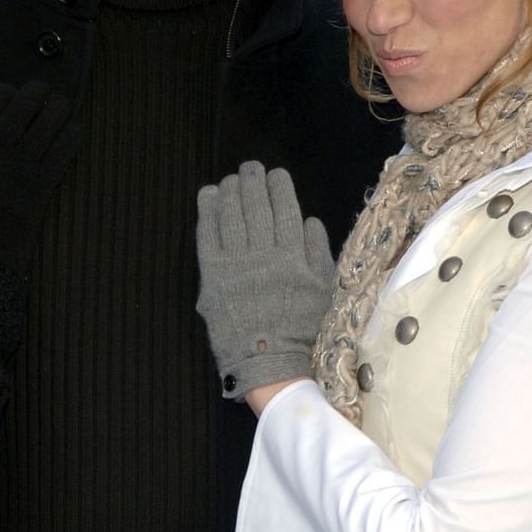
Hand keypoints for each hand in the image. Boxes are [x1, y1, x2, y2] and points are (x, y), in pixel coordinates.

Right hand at [0, 80, 81, 270]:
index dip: (9, 93)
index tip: (13, 96)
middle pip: (29, 100)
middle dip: (39, 94)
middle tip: (43, 95)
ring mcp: (25, 162)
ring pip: (53, 117)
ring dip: (59, 109)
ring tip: (60, 109)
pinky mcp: (45, 182)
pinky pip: (67, 146)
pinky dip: (73, 133)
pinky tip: (74, 130)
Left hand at [194, 162, 333, 400]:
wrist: (269, 363)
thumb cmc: (301, 329)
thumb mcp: (324, 291)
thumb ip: (318, 253)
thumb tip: (311, 221)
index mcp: (294, 257)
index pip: (286, 211)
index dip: (280, 188)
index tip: (276, 175)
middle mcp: (265, 255)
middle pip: (256, 208)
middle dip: (254, 182)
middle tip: (250, 169)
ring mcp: (236, 265)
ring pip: (232, 216)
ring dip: (231, 192)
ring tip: (231, 180)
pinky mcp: (213, 276)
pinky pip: (208, 236)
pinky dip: (208, 213)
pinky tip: (208, 196)